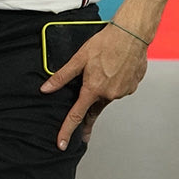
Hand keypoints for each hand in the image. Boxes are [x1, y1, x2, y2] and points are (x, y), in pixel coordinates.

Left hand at [39, 23, 148, 149]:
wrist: (132, 33)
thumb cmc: (106, 42)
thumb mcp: (79, 58)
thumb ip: (62, 76)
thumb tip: (46, 89)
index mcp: (93, 89)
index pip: (76, 116)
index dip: (67, 131)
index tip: (62, 144)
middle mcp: (109, 94)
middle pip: (94, 107)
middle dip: (89, 112)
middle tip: (85, 125)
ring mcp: (122, 92)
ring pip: (108, 96)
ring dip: (104, 90)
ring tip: (105, 70)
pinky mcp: (132, 87)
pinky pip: (119, 90)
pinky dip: (116, 83)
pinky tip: (116, 70)